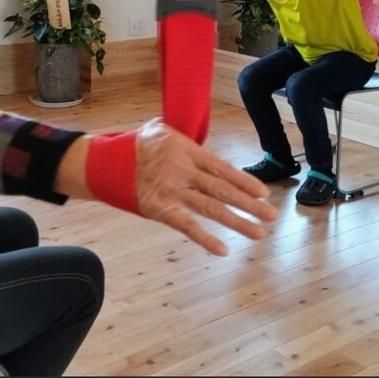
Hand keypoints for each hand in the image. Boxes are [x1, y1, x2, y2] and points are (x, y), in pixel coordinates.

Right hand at [135, 118, 277, 255]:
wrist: (107, 161)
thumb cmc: (139, 144)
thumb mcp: (162, 127)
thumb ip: (185, 132)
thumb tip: (201, 129)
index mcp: (187, 151)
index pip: (222, 168)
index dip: (244, 181)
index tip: (264, 192)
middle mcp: (183, 171)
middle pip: (222, 190)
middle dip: (250, 204)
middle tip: (272, 215)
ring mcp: (172, 191)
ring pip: (210, 208)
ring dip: (237, 222)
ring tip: (258, 233)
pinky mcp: (159, 209)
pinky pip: (185, 225)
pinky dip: (204, 238)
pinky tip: (222, 250)